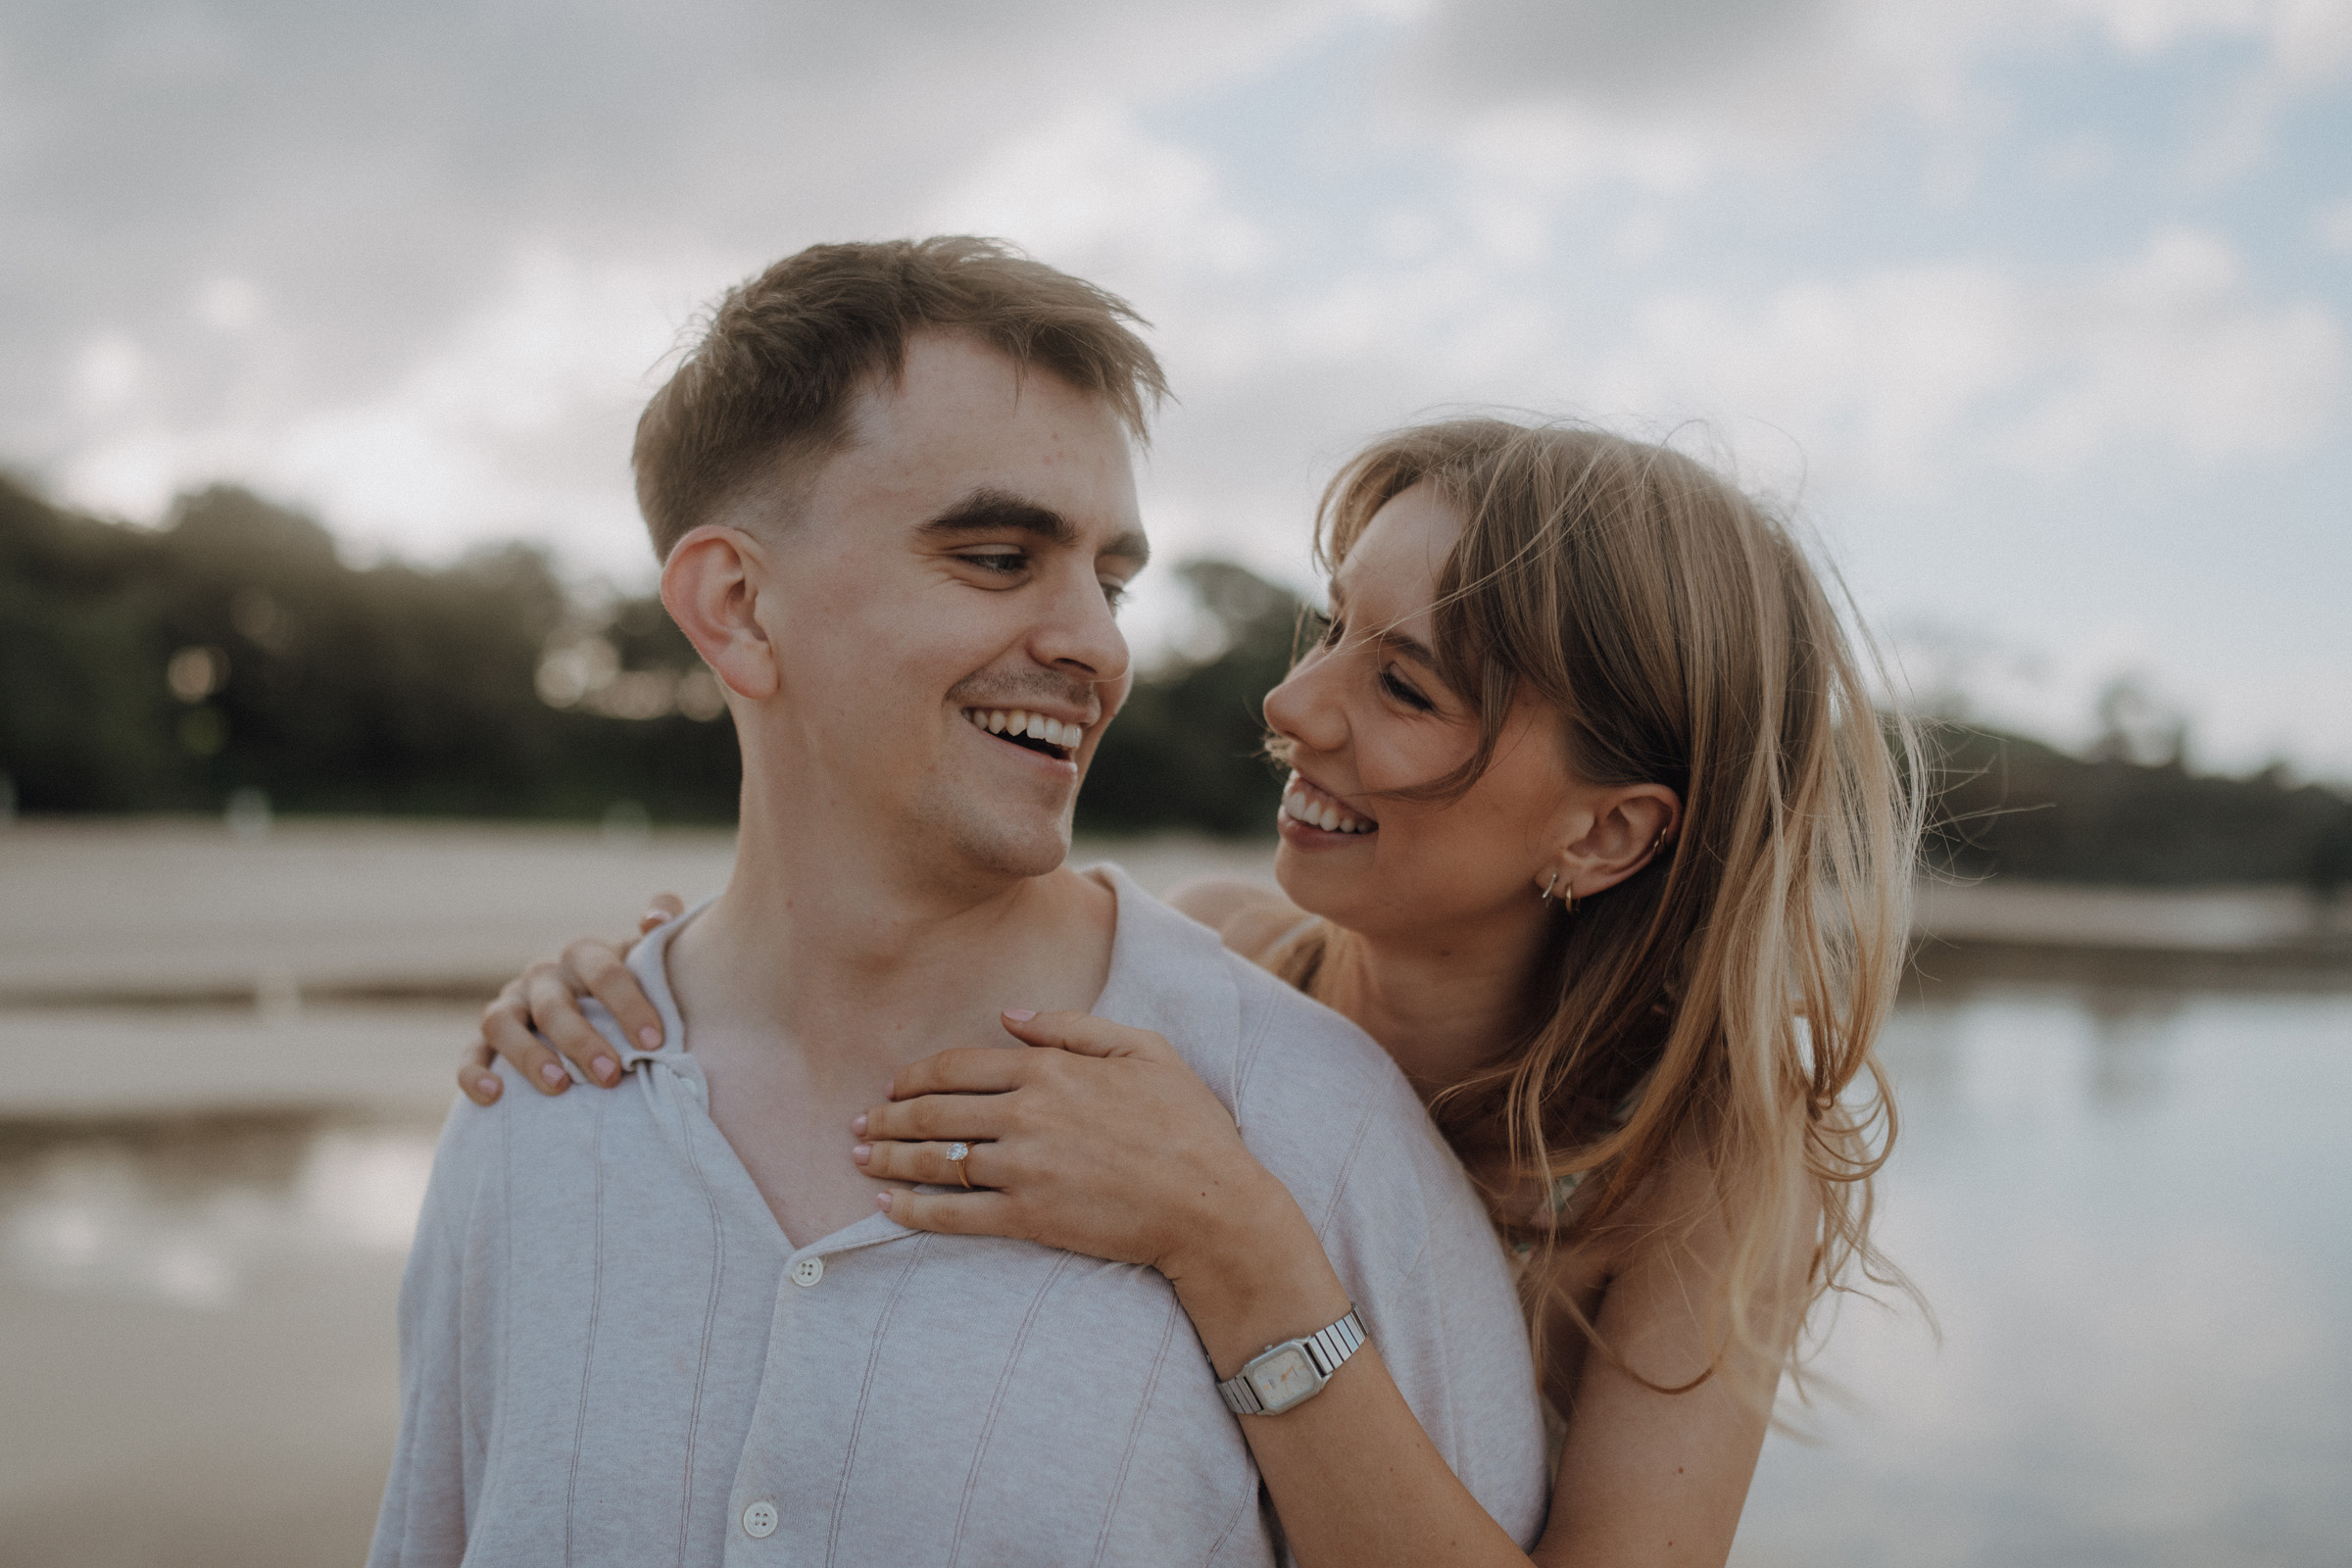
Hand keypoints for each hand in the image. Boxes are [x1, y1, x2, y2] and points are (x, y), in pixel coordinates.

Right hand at [456, 893, 684, 1103]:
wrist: (601, 1013)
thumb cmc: (635, 988)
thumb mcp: (651, 955)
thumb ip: (664, 921)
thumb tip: (653, 919)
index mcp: (585, 955)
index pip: (603, 972)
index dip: (628, 1005)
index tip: (653, 1043)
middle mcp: (543, 976)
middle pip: (554, 1005)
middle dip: (582, 1041)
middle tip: (611, 1076)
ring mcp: (510, 1005)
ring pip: (502, 1023)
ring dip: (528, 1055)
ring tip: (558, 1087)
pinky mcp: (486, 1039)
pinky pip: (470, 1053)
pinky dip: (475, 1073)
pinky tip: (494, 1097)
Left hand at [855, 1010, 1287, 1285]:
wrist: (1212, 1204)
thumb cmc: (1187, 1124)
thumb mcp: (1143, 1049)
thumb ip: (1072, 1026)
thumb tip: (1008, 1013)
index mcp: (1051, 1069)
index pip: (958, 1067)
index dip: (915, 1077)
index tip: (893, 1088)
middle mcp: (1027, 1113)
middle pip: (934, 1111)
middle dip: (887, 1119)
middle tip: (859, 1126)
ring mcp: (1024, 1168)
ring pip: (936, 1160)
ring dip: (889, 1160)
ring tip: (860, 1160)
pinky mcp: (1029, 1218)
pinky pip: (954, 1214)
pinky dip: (912, 1210)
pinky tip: (886, 1206)